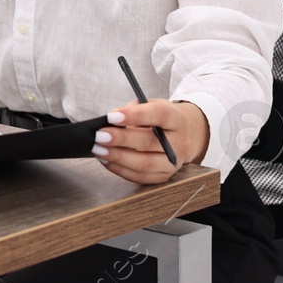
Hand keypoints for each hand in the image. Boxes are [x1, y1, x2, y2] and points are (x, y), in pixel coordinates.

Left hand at [93, 99, 207, 184]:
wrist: (184, 135)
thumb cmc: (160, 119)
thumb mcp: (150, 106)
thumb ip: (132, 110)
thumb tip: (110, 121)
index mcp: (177, 119)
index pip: (158, 115)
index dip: (134, 115)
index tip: (111, 117)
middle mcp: (180, 143)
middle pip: (149, 142)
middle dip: (120, 139)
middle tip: (100, 136)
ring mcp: (173, 162)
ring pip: (144, 164)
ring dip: (118, 157)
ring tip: (98, 149)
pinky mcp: (164, 176)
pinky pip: (140, 177)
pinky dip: (120, 169)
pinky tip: (106, 160)